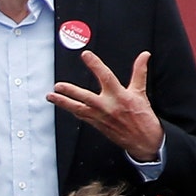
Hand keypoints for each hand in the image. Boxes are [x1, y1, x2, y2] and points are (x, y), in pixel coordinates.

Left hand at [50, 50, 165, 161]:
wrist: (143, 140)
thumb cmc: (143, 117)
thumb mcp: (141, 92)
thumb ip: (139, 72)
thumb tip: (144, 56)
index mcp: (120, 95)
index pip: (106, 76)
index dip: (95, 64)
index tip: (86, 55)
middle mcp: (107, 106)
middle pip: (85, 96)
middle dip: (70, 91)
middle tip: (58, 85)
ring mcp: (99, 116)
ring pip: (77, 108)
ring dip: (62, 102)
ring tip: (50, 96)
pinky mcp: (96, 124)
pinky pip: (80, 116)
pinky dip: (71, 110)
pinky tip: (63, 106)